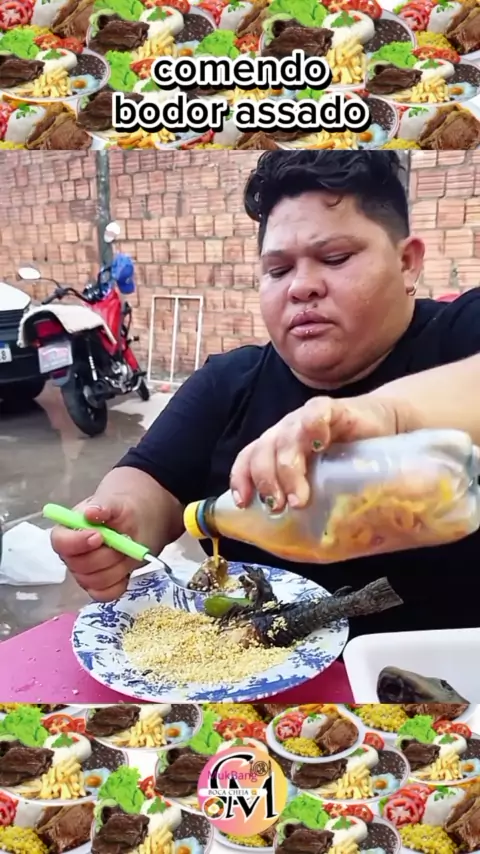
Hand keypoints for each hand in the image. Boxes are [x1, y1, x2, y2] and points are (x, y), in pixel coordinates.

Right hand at [50, 496, 141, 601]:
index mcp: (67, 531)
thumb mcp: (115, 504)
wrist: (134, 524)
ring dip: (117, 567)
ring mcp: (83, 573)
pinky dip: (119, 583)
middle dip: (106, 555)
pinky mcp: (97, 587)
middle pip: (79, 566)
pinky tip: (126, 568)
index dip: (78, 543)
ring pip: (94, 581)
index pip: (60, 543)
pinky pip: (105, 594)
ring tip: (127, 550)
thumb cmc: (119, 512)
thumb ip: (103, 507)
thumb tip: (90, 512)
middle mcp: (71, 555)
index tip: (99, 536)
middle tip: (123, 541)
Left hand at [230, 394, 399, 510]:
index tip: (245, 504)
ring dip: (288, 470)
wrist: (385, 428)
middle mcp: (285, 433)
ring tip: (299, 498)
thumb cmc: (349, 462)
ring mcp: (304, 419)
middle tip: (279, 507)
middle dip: (266, 482)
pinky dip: (313, 427)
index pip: (247, 460)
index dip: (241, 480)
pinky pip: (315, 414)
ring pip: (285, 440)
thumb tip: (299, 545)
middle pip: (262, 453)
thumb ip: (307, 503)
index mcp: (275, 449)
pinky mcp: (330, 409)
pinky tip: (320, 445)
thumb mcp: (323, 484)